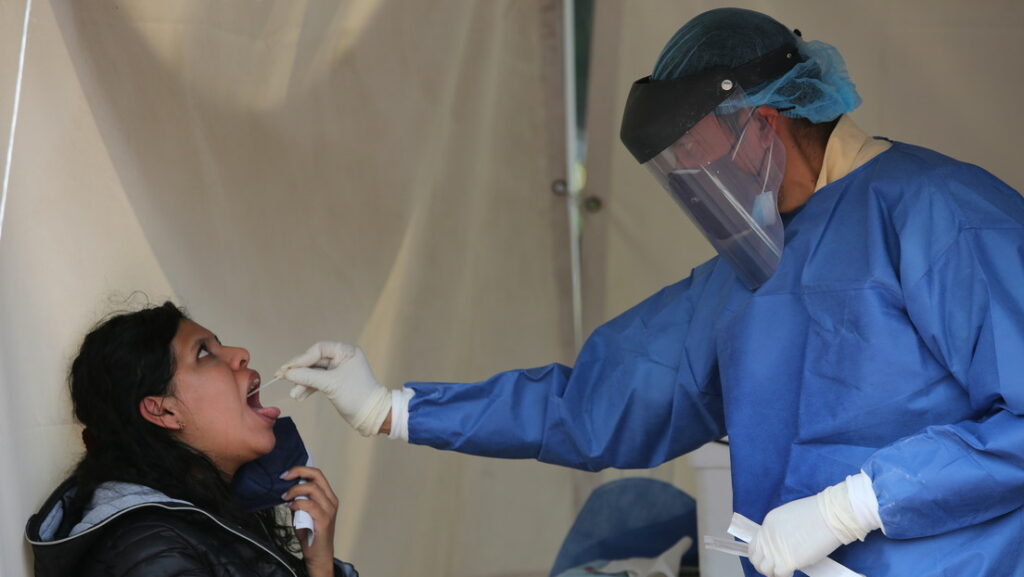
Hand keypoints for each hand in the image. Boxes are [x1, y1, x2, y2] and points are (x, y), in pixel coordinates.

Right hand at [280, 342, 390, 435]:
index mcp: (346, 352)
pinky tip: (299, 396)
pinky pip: (318, 382)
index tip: (288, 369)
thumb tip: (287, 373)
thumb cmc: (356, 395)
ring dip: (302, 382)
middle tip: (281, 377)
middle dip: (299, 372)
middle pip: (314, 360)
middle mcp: (342, 358)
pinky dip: (308, 388)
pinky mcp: (335, 383)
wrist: (371, 415)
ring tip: (293, 395)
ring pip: (315, 373)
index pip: (319, 349)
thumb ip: (308, 377)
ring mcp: (338, 371)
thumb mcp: (330, 384)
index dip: (302, 359)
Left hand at [281, 466, 337, 576]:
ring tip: (284, 497)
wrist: (318, 554)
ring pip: (312, 489)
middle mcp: (331, 500)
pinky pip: (310, 505)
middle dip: (298, 472)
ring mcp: (329, 510)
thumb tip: (286, 488)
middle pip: (317, 476)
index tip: (286, 474)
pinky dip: (298, 503)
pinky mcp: (324, 520)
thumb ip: (300, 499)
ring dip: (294, 491)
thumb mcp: (304, 512)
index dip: (301, 469)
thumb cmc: (311, 533)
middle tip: (283, 478)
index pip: (317, 474)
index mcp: (328, 496)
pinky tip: (290, 507)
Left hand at [748, 476, 875, 576]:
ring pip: (764, 569)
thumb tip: (782, 542)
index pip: (755, 545)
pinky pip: (779, 575)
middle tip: (775, 568)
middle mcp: (768, 536)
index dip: (761, 554)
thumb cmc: (817, 513)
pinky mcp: (787, 560)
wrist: (831, 515)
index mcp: (768, 523)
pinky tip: (792, 572)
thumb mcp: (789, 516)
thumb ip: (780, 529)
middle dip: (764, 566)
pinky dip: (783, 576)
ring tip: (782, 571)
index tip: (769, 558)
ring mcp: (775, 549)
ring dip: (773, 572)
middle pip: (756, 558)